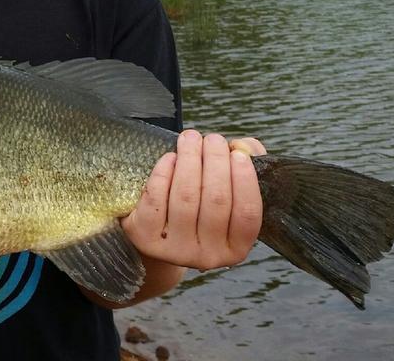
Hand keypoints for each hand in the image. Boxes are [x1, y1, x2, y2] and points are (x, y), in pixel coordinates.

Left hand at [121, 130, 265, 270]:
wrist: (156, 232)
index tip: (239, 153)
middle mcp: (209, 255)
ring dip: (190, 160)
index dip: (245, 181)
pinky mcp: (146, 237)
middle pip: (216, 201)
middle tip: (213, 138)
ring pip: (185, 197)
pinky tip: (170, 157)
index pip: (247, 214)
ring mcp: (176, 249)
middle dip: (215, 162)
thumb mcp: (226, 193)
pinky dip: (163, 173)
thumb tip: (245, 146)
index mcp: (235, 247)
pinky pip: (156, 199)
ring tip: (190, 138)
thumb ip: (244, 166)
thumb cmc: (198, 205)